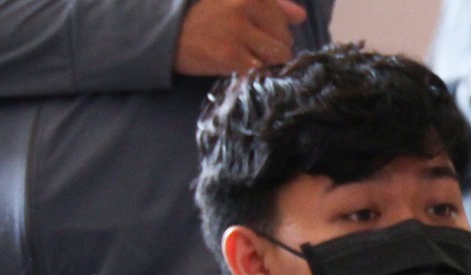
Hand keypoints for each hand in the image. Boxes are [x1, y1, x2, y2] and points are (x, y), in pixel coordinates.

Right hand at [175, 0, 307, 76]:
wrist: (169, 35)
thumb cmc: (207, 20)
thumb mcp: (236, 4)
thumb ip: (273, 7)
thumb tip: (301, 16)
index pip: (284, 20)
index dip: (274, 32)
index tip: (255, 34)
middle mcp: (244, 7)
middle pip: (285, 39)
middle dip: (272, 48)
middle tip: (248, 47)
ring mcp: (238, 32)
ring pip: (278, 55)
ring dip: (266, 61)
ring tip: (245, 56)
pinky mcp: (231, 56)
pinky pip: (261, 70)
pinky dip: (254, 72)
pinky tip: (238, 66)